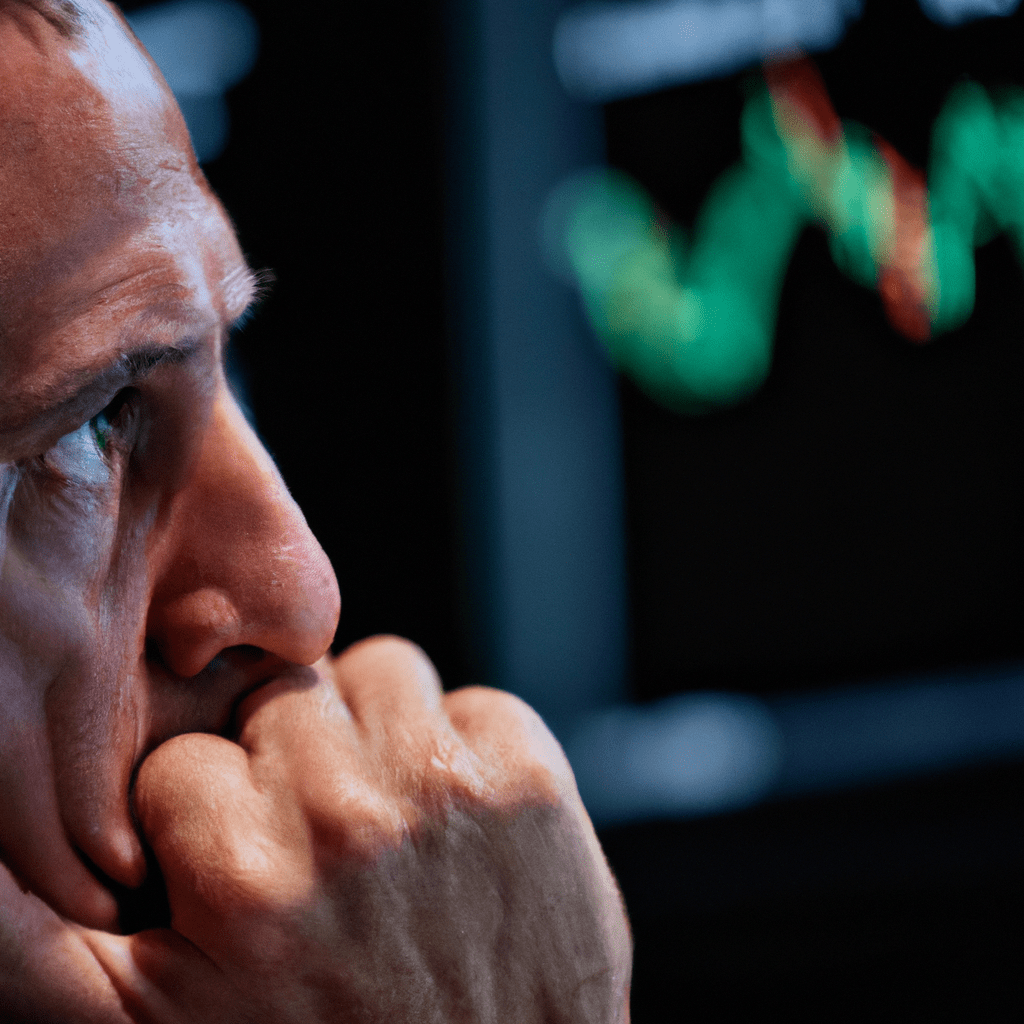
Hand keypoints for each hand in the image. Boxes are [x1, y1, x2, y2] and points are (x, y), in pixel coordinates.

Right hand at [1, 637, 631, 1022]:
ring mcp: (450, 790)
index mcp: (244, 873)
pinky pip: (476, 703)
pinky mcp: (531, 780)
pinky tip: (461, 826)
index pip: (186, 761)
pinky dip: (466, 747)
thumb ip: (28, 952)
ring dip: (377, 736)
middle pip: (284, 700)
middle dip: (291, 763)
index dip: (210, 814)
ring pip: (380, 673)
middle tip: (321, 842)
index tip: (242, 864)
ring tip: (388, 821)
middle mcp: (347, 817)